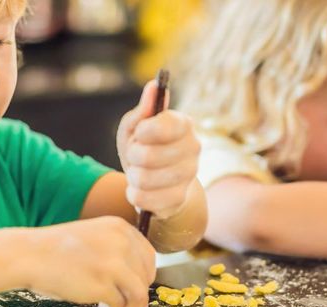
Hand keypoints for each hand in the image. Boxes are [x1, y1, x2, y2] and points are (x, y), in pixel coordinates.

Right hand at [19, 216, 155, 306]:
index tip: (138, 286)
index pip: (149, 255)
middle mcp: (121, 242)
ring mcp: (113, 263)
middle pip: (146, 275)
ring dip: (131, 306)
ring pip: (139, 292)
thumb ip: (117, 252)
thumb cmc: (57, 249)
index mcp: (120, 227)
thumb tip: (138, 282)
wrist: (29, 254)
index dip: (145, 275)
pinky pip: (121, 304)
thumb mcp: (94, 237)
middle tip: (129, 305)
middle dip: (140, 294)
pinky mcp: (102, 284)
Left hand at [116, 80, 200, 217]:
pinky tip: (143, 190)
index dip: (143, 131)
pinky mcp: (179, 200)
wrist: (158, 185)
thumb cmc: (145, 149)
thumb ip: (142, 110)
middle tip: (136, 157)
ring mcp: (189, 176)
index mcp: (184, 124)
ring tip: (139, 173)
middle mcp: (193, 148)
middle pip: (146, 156)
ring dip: (133, 176)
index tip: (140, 134)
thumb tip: (153, 85)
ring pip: (142, 178)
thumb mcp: (136, 128)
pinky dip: (135, 195)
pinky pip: (142, 198)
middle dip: (132, 156)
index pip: (163, 125)